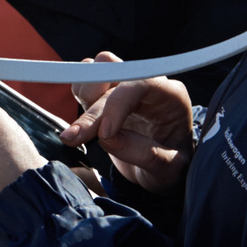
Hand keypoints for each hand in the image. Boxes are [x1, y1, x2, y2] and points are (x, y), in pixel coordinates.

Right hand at [64, 54, 193, 192]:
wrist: (162, 171)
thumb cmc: (172, 167)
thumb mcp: (170, 169)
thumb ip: (145, 154)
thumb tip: (107, 139)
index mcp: (171, 96)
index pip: (142, 83)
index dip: (118, 103)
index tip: (104, 133)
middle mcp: (147, 85)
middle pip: (113, 80)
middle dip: (92, 112)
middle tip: (74, 139)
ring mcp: (124, 88)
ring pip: (95, 74)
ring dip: (83, 103)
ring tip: (76, 135)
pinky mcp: (106, 96)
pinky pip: (85, 85)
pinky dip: (78, 103)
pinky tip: (80, 128)